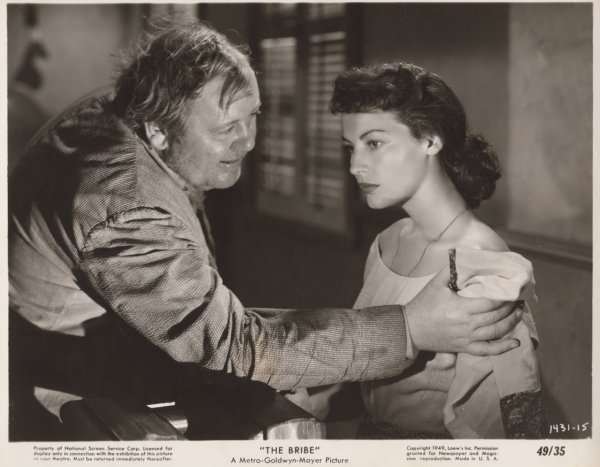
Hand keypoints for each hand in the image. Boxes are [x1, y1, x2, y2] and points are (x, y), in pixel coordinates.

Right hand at [404, 266, 521, 355]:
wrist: (411, 328)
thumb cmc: (423, 304)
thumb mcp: (435, 284)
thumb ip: (451, 270)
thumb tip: (465, 255)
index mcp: (461, 307)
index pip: (491, 302)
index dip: (505, 295)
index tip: (512, 288)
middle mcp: (467, 324)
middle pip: (497, 316)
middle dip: (510, 306)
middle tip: (518, 298)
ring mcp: (467, 338)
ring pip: (496, 332)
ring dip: (511, 322)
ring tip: (518, 312)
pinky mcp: (465, 348)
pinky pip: (488, 350)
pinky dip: (503, 348)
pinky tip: (516, 343)